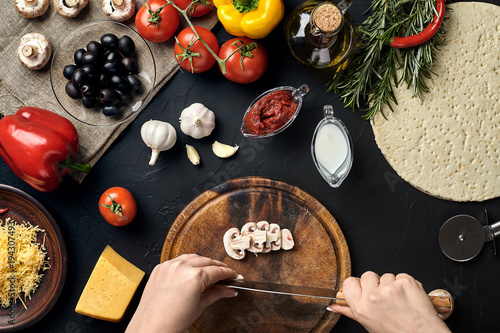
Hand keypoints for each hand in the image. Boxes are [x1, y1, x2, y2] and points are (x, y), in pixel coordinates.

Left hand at [126, 254, 237, 332]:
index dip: (228, 273)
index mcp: (195, 276)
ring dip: (203, 262)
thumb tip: (228, 290)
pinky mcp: (160, 268)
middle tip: (224, 275)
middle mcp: (182, 267)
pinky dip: (187, 263)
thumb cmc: (172, 321)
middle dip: (217, 267)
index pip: (217, 271)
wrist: (150, 327)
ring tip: (209, 272)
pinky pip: (178, 260)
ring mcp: (169, 265)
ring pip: (192, 257)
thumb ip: (216, 293)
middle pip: (207, 261)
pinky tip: (191, 271)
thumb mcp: (200, 306)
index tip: (233, 276)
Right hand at [327, 272, 450, 332]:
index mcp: (360, 307)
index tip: (365, 290)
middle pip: (368, 275)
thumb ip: (350, 311)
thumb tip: (334, 306)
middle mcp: (372, 297)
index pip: (349, 282)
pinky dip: (407, 285)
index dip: (359, 285)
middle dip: (376, 284)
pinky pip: (401, 276)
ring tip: (400, 301)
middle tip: (386, 299)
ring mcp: (389, 288)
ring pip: (386, 276)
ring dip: (393, 285)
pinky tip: (409, 297)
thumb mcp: (369, 324)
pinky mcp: (405, 282)